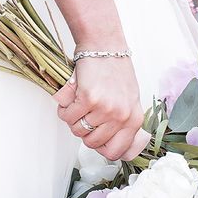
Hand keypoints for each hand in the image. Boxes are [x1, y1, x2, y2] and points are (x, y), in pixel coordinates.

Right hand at [57, 46, 142, 160]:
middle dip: (83, 131)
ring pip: (77, 130)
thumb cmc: (115, 71)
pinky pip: (67, 116)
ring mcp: (104, 108)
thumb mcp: (129, 100)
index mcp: (134, 119)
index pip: (116, 152)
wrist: (104, 46)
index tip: (95, 139)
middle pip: (91, 143)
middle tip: (84, 115)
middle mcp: (121, 116)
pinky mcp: (88, 98)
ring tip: (77, 103)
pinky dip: (64, 108)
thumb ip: (124, 124)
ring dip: (72, 119)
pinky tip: (70, 97)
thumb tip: (117, 148)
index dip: (101, 148)